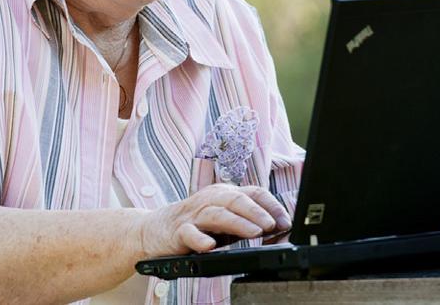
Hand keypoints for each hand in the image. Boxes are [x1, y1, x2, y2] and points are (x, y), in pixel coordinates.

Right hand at [138, 184, 291, 255]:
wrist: (153, 230)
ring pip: (217, 214)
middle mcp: (209, 201)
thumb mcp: (224, 220)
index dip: (271, 205)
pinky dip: (200, 239)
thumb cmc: (194, 224)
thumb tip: (278, 229)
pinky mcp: (177, 232)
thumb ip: (247, 221)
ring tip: (255, 232)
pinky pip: (189, 234)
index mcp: (223, 195)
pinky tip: (210, 245)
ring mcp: (193, 216)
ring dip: (237, 222)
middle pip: (236, 200)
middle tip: (272, 225)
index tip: (285, 221)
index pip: (252, 193)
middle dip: (257, 211)